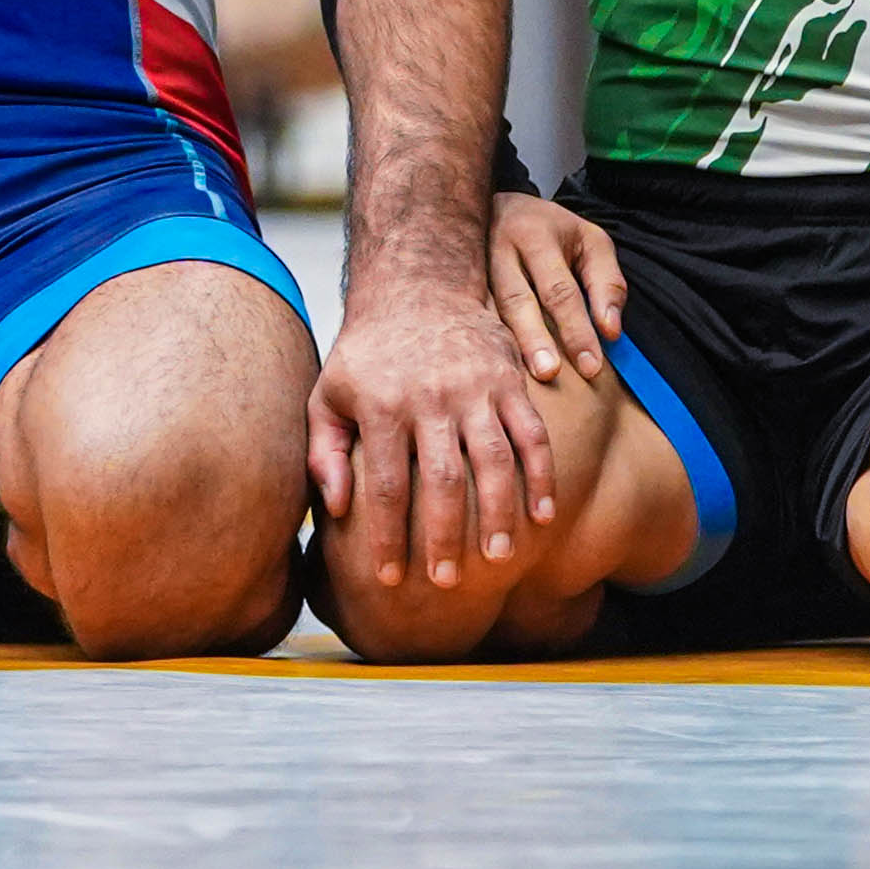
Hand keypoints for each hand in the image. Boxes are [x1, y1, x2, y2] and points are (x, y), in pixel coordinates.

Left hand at [310, 249, 554, 585]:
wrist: (416, 286)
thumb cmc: (367, 354)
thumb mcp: (329, 393)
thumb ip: (325, 451)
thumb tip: (334, 507)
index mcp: (381, 404)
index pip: (386, 486)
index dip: (388, 537)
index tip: (389, 580)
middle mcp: (430, 396)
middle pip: (443, 480)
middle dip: (446, 537)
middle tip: (445, 582)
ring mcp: (475, 386)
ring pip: (495, 461)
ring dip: (500, 515)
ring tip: (499, 559)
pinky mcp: (509, 379)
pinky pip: (532, 433)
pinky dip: (543, 476)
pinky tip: (545, 516)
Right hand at [478, 188, 628, 382]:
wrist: (500, 207)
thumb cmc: (553, 232)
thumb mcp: (591, 242)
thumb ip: (607, 284)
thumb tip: (610, 331)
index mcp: (536, 235)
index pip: (559, 289)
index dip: (576, 328)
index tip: (591, 366)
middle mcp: (499, 248)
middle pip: (517, 298)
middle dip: (535, 338)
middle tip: (550, 373)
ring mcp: (473, 265)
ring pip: (488, 308)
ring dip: (505, 344)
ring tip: (520, 378)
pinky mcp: (458, 282)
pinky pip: (470, 314)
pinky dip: (482, 340)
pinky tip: (491, 364)